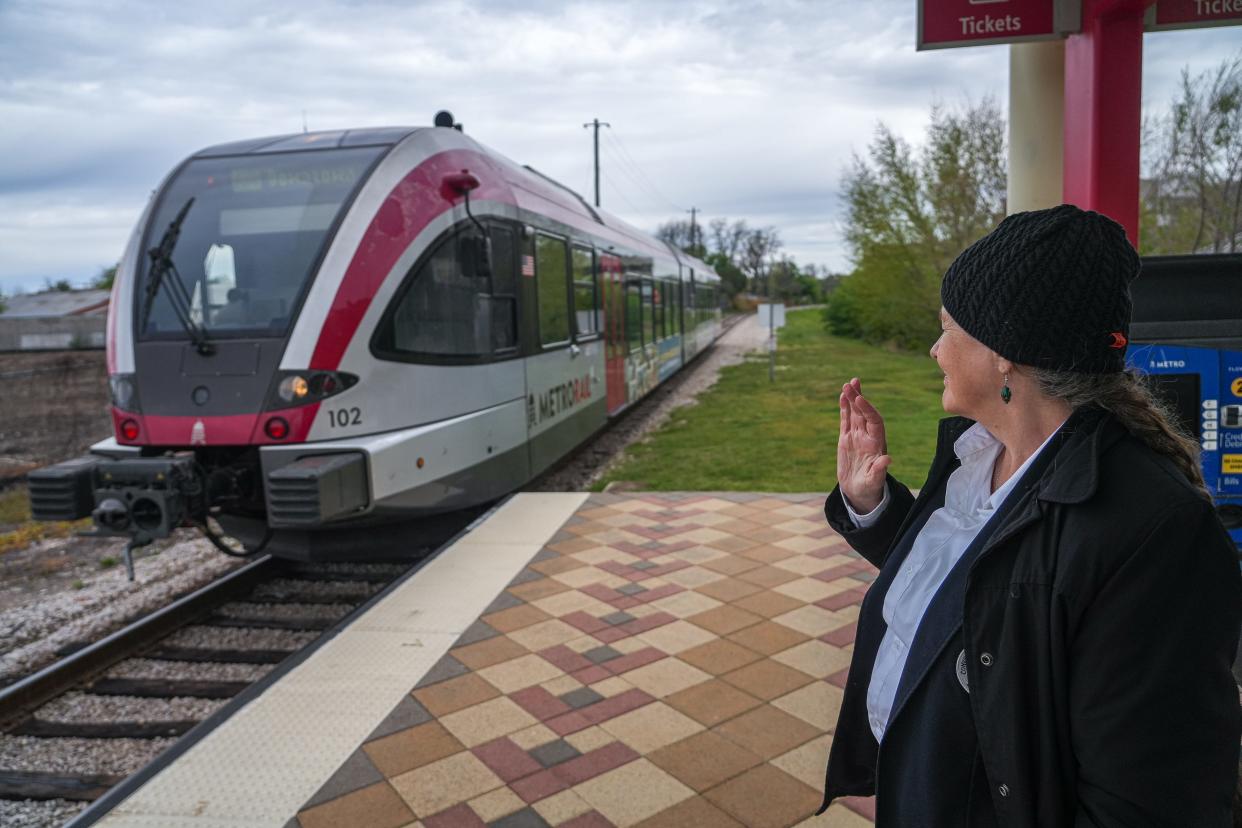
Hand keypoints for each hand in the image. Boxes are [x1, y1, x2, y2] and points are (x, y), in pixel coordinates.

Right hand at [837, 377, 891, 513]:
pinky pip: (846, 420)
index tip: (860, 399)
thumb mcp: (874, 481)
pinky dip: (845, 408)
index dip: (868, 410)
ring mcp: (857, 437)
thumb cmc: (870, 488)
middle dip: (858, 398)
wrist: (860, 492)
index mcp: (877, 444)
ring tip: (848, 384)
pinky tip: (843, 396)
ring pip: (855, 413)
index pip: (874, 422)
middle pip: (864, 413)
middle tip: (851, 384)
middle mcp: (868, 437)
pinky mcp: (846, 439)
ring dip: (853, 398)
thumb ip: (880, 470)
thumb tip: (888, 460)